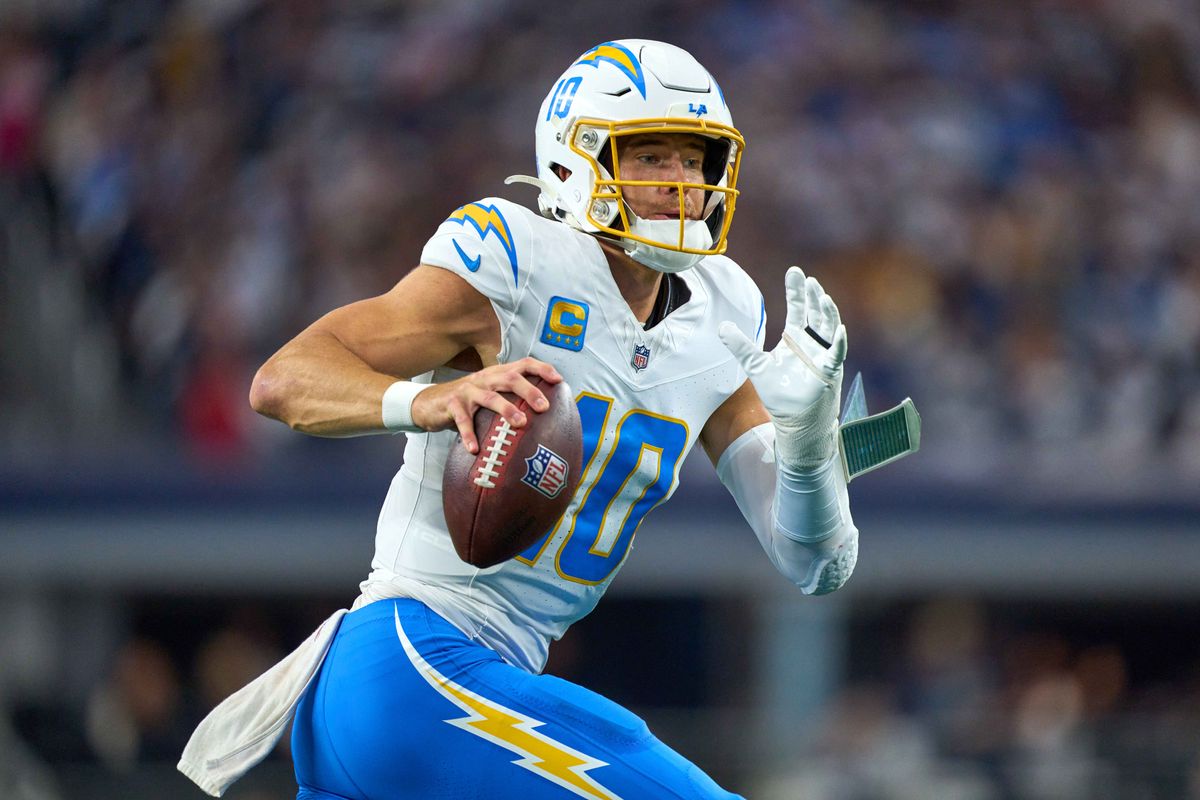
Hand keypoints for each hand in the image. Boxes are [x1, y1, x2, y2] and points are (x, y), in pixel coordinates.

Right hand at [411, 357, 562, 453]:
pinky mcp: (451, 405)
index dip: (541, 369)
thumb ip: (510, 399)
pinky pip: (462, 420)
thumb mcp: (489, 395)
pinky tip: (475, 449)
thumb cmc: (467, 402)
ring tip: (520, 424)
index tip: (558, 380)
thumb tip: (542, 416)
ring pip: (490, 397)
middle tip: (544, 407)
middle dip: (530, 390)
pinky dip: (469, 435)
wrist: (428, 403)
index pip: (522, 364)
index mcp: (496, 374)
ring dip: (506, 409)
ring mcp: (467, 391)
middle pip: (510, 378)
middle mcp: (484, 379)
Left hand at [719, 266, 846, 468]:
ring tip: (822, 296)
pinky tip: (839, 329)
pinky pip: (837, 354)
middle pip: (814, 313)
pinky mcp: (830, 372)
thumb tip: (721, 326)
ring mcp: (823, 356)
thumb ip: (740, 346)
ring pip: (829, 328)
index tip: (795, 271)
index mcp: (795, 338)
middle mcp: (812, 343)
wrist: (795, 423)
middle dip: (812, 296)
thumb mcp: (755, 366)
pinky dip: (839, 342)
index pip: (798, 308)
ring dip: (827, 313)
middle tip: (808, 279)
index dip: (796, 291)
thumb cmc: (780, 395)